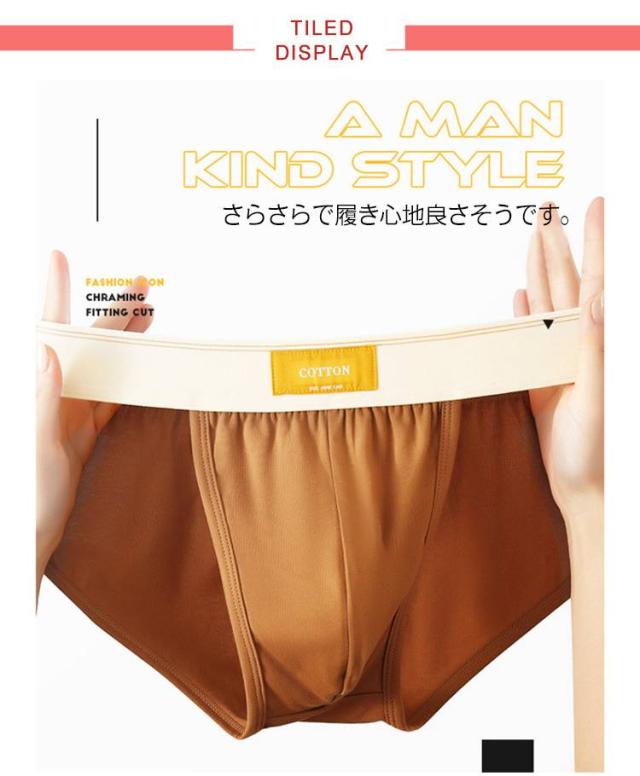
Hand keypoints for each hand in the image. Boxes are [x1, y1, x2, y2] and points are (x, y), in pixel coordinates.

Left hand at [36, 251, 153, 600]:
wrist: (31, 540)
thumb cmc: (23, 499)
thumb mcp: (34, 448)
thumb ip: (42, 400)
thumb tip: (45, 351)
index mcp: (38, 390)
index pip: (47, 332)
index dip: (54, 293)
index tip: (58, 258)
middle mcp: (54, 393)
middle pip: (86, 342)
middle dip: (110, 312)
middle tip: (137, 285)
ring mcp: (71, 411)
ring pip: (105, 365)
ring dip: (126, 341)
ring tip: (148, 316)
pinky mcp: (85, 431)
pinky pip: (114, 397)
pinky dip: (132, 380)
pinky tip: (145, 369)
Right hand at [513, 198, 603, 522]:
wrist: (581, 486)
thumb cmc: (597, 450)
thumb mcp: (599, 398)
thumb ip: (598, 349)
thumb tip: (601, 299)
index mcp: (597, 343)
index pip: (598, 283)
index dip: (597, 244)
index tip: (596, 208)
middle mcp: (580, 343)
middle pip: (569, 283)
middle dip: (561, 246)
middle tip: (551, 211)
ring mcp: (558, 358)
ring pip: (548, 303)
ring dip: (541, 270)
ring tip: (535, 239)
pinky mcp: (540, 375)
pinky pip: (530, 335)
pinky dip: (525, 312)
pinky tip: (521, 293)